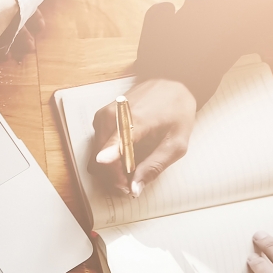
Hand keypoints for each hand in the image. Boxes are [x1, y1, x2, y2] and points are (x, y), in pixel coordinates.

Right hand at [89, 78, 196, 196]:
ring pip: (96, 156)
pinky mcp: (100, 118)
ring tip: (130, 171)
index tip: (110, 170)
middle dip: (114, 177)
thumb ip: (155, 166)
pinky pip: (97, 147)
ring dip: (110, 170)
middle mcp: (112, 116)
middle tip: (131, 185)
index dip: (111, 160)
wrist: (170, 84)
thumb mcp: (176, 143)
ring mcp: (103, 116)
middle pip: (102, 160)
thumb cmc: (176, 111)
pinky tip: (125, 157)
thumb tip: (135, 188)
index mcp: (136, 120)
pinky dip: (108, 158)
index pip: (115, 142)